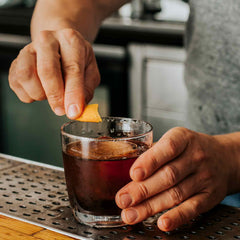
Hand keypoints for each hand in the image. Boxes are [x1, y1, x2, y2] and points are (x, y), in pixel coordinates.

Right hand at [9, 28, 99, 118]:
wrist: (60, 47)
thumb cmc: (77, 60)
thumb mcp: (90, 73)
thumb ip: (86, 90)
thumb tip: (78, 110)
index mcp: (71, 40)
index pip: (72, 69)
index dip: (73, 93)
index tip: (74, 112)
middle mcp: (47, 40)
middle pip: (47, 70)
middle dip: (55, 96)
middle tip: (62, 110)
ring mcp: (28, 49)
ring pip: (27, 76)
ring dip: (40, 94)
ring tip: (51, 94)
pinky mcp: (16, 62)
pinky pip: (17, 83)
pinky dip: (29, 94)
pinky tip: (41, 91)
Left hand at [116, 127, 236, 230]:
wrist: (224, 158)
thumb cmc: (190, 148)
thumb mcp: (175, 139)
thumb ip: (153, 151)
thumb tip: (125, 168)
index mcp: (183, 138)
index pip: (167, 148)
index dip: (150, 161)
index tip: (133, 174)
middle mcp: (195, 157)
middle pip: (168, 175)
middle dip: (142, 190)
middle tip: (123, 200)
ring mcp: (204, 177)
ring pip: (176, 194)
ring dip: (151, 207)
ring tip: (131, 214)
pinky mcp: (209, 196)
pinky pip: (192, 208)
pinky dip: (176, 217)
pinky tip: (161, 223)